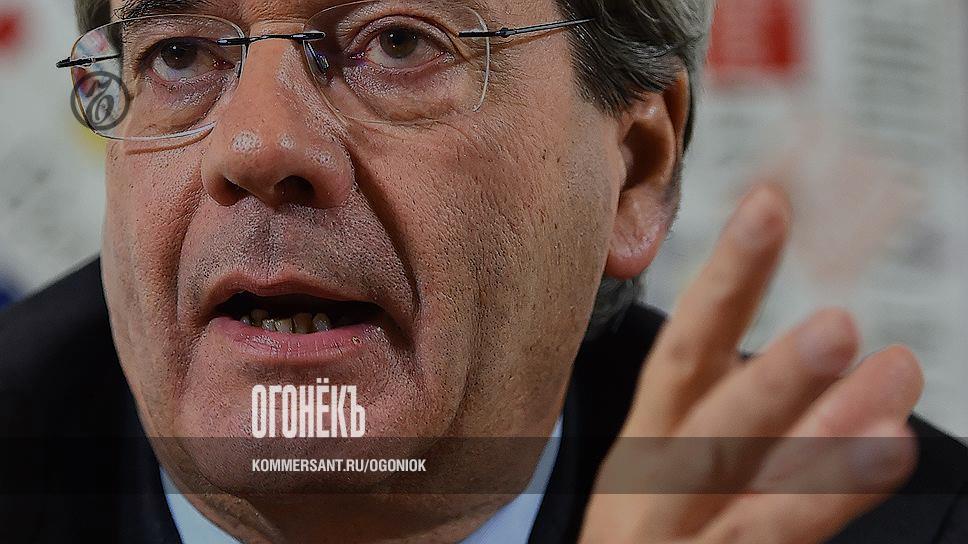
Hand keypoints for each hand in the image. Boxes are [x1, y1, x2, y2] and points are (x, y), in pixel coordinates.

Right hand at [580, 184, 922, 542]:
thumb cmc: (655, 535)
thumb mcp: (665, 470)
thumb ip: (724, 410)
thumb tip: (820, 342)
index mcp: (648, 442)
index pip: (685, 350)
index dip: (727, 279)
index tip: (770, 203)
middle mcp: (653, 485)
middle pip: (706, 422)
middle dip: (769, 370)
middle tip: (838, 321)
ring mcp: (672, 539)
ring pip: (743, 488)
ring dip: (815, 433)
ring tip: (889, 375)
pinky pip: (766, 539)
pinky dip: (826, 498)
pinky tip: (885, 449)